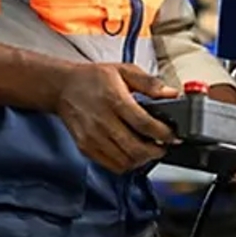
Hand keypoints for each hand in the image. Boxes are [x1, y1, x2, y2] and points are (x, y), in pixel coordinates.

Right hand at [53, 63, 178, 173]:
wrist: (63, 88)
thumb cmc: (93, 78)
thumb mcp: (123, 70)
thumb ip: (149, 83)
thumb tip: (171, 94)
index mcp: (114, 99)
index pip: (144, 124)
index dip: (163, 133)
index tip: (173, 136)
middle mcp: (102, 121)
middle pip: (136, 148)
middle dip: (156, 151)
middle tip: (163, 146)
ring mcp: (93, 137)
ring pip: (125, 161)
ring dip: (142, 160)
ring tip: (149, 150)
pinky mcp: (86, 147)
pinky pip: (111, 165)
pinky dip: (126, 164)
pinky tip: (132, 154)